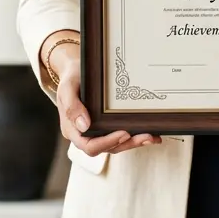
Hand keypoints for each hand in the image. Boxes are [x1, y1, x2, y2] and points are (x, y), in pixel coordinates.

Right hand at [49, 39, 160, 155]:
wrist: (75, 69)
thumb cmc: (72, 77)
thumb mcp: (67, 88)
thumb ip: (72, 107)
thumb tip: (84, 125)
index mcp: (72, 129)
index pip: (89, 146)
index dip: (107, 143)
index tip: (123, 133)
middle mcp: (84, 134)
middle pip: (106, 148)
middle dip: (127, 143)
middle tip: (145, 136)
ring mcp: (96, 131)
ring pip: (116, 144)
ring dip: (134, 142)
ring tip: (151, 137)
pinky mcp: (106, 126)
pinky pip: (120, 135)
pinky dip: (135, 136)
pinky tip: (151, 135)